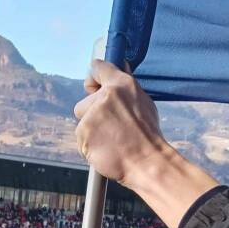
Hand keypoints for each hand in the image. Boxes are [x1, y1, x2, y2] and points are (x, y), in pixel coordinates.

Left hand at [74, 60, 168, 186]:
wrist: (147, 162)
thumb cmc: (148, 135)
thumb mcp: (144, 102)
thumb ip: (127, 86)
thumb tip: (122, 65)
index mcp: (122, 85)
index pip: (97, 68)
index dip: (93, 78)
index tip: (93, 86)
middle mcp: (104, 97)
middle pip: (83, 104)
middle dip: (91, 116)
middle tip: (111, 128)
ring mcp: (92, 116)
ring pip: (82, 124)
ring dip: (91, 132)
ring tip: (112, 140)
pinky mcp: (84, 134)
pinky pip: (81, 140)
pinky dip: (90, 146)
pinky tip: (107, 149)